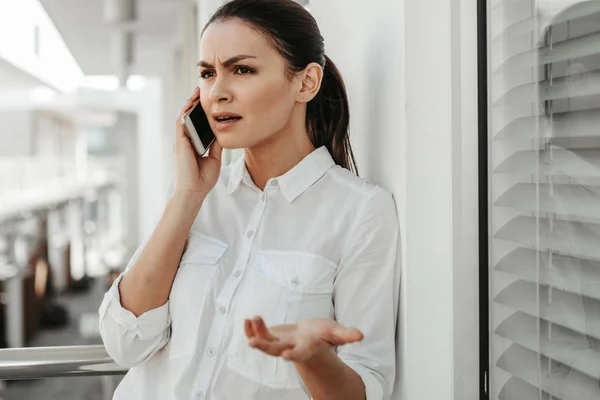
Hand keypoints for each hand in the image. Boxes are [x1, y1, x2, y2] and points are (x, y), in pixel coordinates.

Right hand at [173, 87, 222, 203]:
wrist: (195, 190)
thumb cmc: (203, 178)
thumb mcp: (215, 157)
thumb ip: (216, 144)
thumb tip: (222, 131)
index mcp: (194, 144)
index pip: (197, 124)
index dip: (201, 112)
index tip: (209, 102)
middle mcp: (186, 140)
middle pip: (189, 118)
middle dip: (195, 104)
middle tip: (202, 91)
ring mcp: (182, 141)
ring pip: (184, 117)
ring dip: (189, 103)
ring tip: (197, 91)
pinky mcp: (179, 142)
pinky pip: (180, 123)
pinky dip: (185, 111)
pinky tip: (190, 102)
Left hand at [244, 316, 363, 363]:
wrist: (310, 338)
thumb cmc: (323, 335)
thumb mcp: (336, 333)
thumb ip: (346, 335)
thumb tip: (361, 335)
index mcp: (306, 348)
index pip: (300, 354)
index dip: (294, 355)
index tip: (287, 356)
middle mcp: (290, 348)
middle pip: (276, 350)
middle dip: (265, 347)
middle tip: (253, 343)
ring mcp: (278, 343)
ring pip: (265, 341)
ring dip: (257, 332)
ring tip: (253, 318)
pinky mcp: (271, 336)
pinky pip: (259, 333)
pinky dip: (251, 329)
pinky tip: (246, 320)